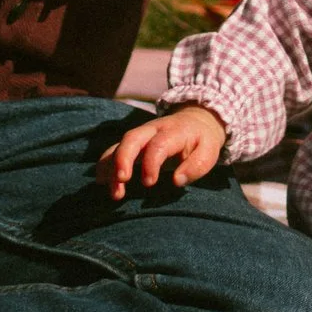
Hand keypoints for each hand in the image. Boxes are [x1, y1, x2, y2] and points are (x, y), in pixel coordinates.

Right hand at [101, 104, 227, 196]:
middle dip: (123, 158)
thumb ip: (196, 166)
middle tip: (122, 180)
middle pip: (132, 138)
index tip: (149, 183)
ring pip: (119, 145)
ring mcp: (140, 135)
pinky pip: (114, 150)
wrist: (196, 120)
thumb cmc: (202, 141)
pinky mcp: (132, 143)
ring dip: (111, 167)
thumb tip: (177, 180)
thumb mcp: (209, 151)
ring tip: (114, 191)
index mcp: (174, 131)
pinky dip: (105, 164)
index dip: (151, 163)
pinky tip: (102, 182)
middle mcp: (152, 130)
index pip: (158, 144)